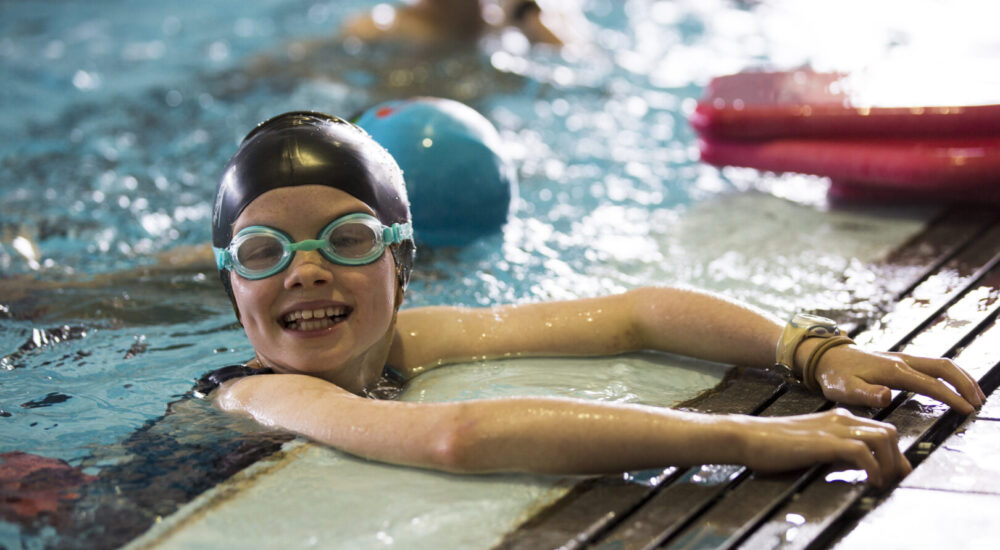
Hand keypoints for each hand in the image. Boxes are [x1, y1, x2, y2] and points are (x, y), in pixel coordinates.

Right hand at [740, 408, 910, 487]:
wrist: (747, 436)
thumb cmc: (771, 445)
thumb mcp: (809, 445)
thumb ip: (832, 451)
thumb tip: (853, 468)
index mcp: (837, 419)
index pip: (879, 430)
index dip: (892, 453)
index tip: (894, 474)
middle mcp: (840, 420)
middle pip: (889, 432)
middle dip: (898, 459)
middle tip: (896, 481)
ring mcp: (833, 429)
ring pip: (883, 438)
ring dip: (890, 464)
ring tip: (884, 483)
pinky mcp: (825, 442)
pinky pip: (863, 452)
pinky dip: (874, 468)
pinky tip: (870, 481)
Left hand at [813, 345, 985, 413]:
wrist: (825, 356)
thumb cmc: (834, 376)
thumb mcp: (844, 388)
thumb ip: (865, 394)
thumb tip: (887, 396)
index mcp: (893, 370)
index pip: (930, 384)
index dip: (951, 397)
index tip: (967, 410)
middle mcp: (903, 361)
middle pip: (944, 367)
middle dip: (965, 384)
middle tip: (979, 403)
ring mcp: (903, 358)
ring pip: (941, 363)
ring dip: (961, 377)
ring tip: (976, 395)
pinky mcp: (901, 360)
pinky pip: (933, 364)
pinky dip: (950, 374)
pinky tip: (955, 385)